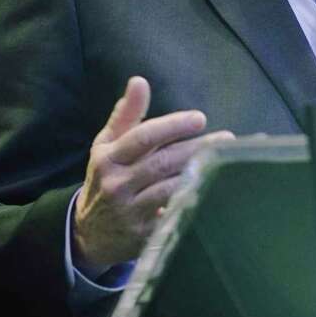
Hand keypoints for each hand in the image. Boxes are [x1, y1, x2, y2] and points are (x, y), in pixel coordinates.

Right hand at [72, 76, 234, 275]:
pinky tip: (214, 191)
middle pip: (162, 163)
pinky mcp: (144, 235)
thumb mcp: (105, 146)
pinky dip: (193, 201)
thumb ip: (125, 115)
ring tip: (225, 161)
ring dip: (199, 173)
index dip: (172, 126)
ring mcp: (130, 212)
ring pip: (170, 188)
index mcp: (108, 158)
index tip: (199, 118)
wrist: (89, 233)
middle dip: (196, 149)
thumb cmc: (104, 179)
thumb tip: (139, 81)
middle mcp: (117, 184)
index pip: (142, 137)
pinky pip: (173, 215)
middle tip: (226, 138)